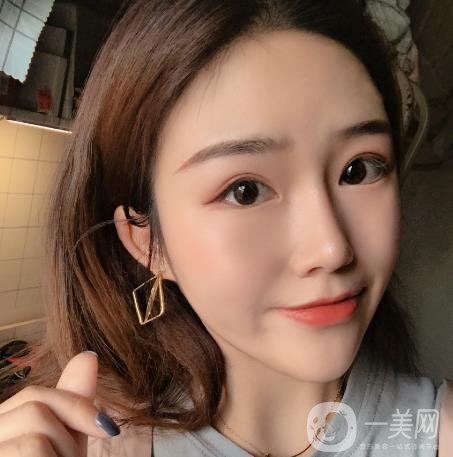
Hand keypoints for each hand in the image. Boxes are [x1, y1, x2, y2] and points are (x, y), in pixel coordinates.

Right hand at [0, 351, 119, 455]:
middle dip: (68, 432)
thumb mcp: (67, 441)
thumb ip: (72, 403)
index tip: (108, 429)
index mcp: (2, 423)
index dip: (75, 407)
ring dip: (64, 451)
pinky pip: (32, 445)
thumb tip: (88, 354)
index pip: (33, 395)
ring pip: (36, 419)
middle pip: (35, 402)